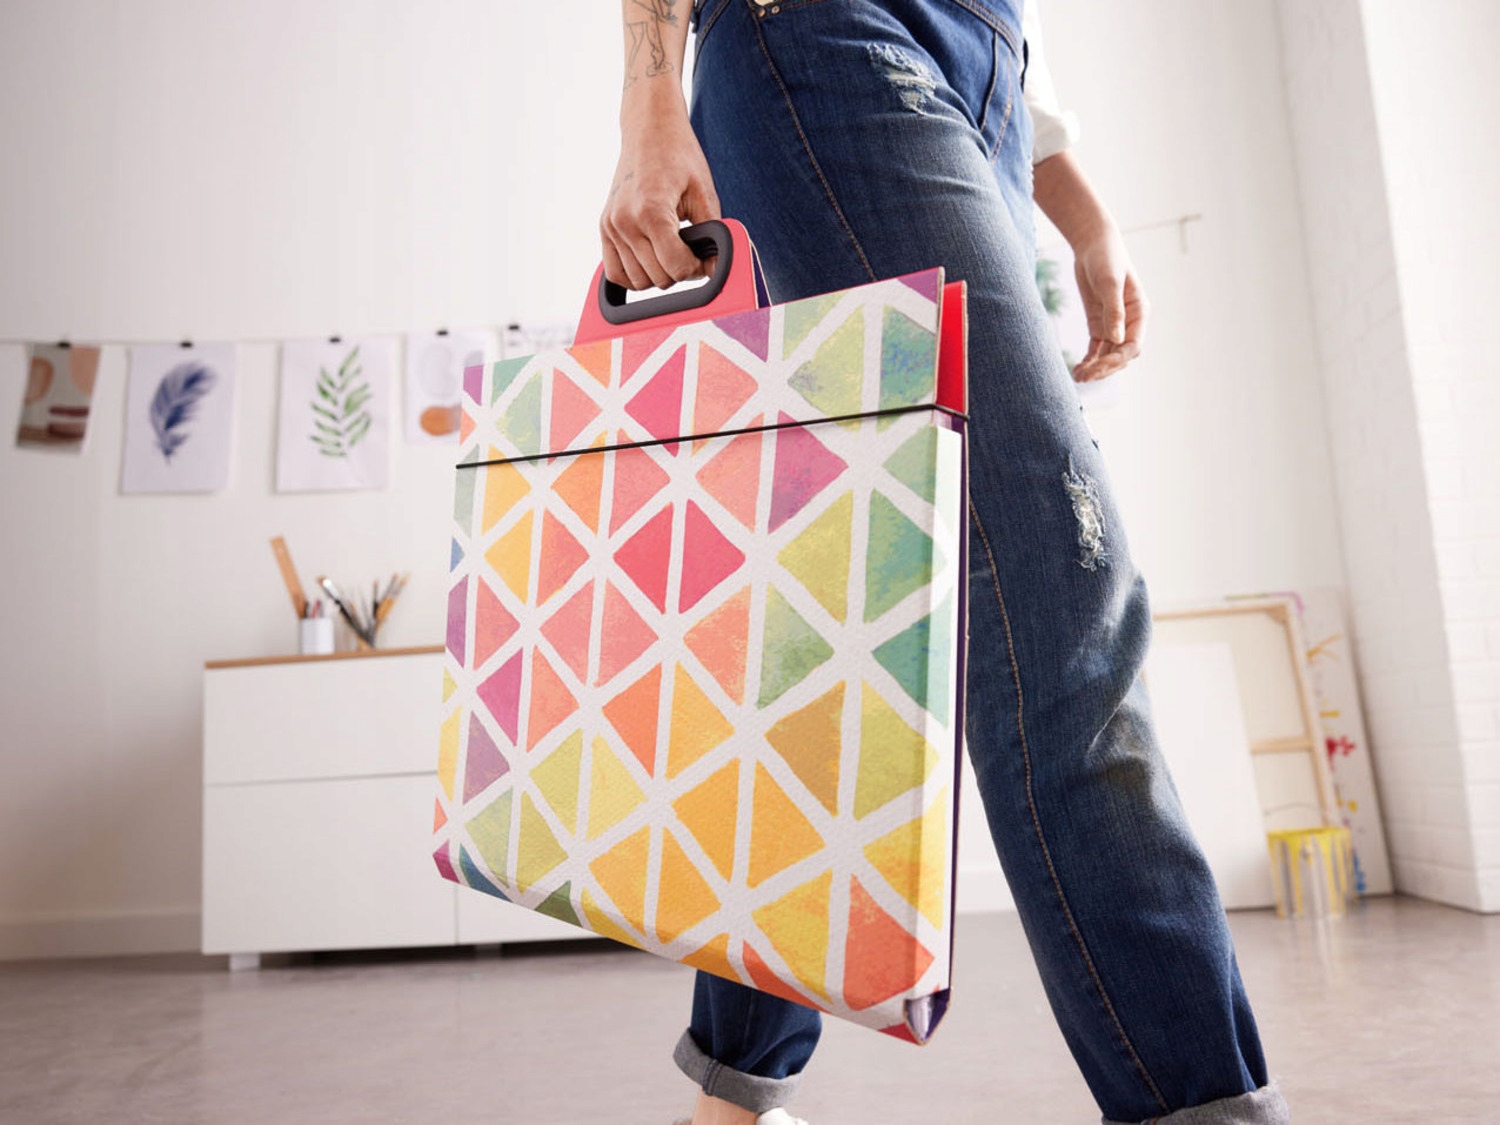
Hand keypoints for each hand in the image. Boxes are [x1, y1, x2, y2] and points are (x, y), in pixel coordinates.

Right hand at [601, 95, 720, 290]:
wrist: (649, 130)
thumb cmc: (678, 155)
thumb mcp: (703, 192)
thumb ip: (711, 233)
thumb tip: (715, 269)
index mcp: (652, 211)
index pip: (675, 267)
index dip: (696, 269)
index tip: (703, 258)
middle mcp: (625, 221)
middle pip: (658, 278)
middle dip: (680, 271)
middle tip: (690, 252)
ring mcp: (611, 226)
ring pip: (638, 281)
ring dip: (659, 274)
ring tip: (670, 251)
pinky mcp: (604, 228)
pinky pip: (616, 273)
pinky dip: (635, 275)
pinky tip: (651, 259)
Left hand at [1070, 224, 1147, 382]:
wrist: (1093, 244)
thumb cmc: (1106, 258)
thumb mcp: (1109, 283)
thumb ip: (1113, 311)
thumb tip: (1116, 340)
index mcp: (1139, 312)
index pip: (1133, 345)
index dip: (1118, 358)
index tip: (1099, 366)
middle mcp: (1129, 322)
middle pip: (1121, 355)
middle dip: (1105, 368)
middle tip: (1085, 377)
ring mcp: (1113, 324)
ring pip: (1108, 355)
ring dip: (1096, 368)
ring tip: (1079, 378)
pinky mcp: (1098, 323)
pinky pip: (1096, 348)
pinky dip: (1089, 360)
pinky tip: (1078, 370)